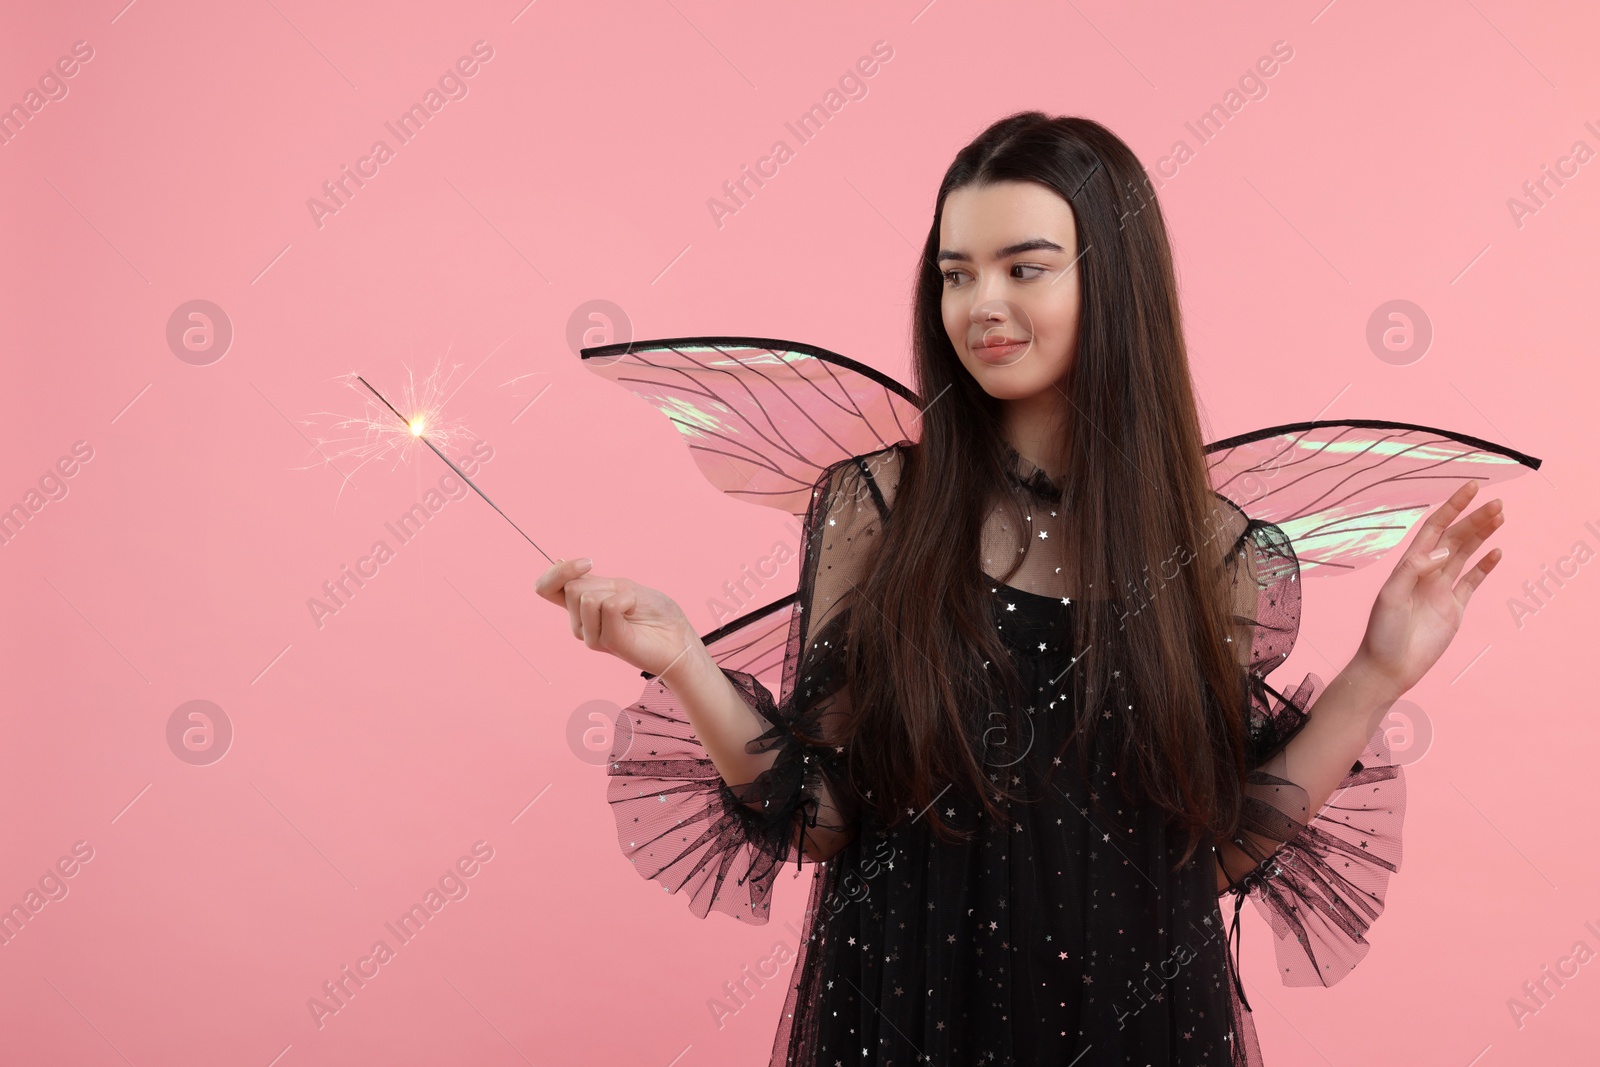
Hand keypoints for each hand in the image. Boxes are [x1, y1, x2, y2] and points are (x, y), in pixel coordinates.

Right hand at [535, 557, 703, 680]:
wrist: (678, 636)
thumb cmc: (653, 611)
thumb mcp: (619, 586)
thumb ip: (589, 581)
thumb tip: (557, 562)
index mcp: (579, 608)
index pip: (545, 588)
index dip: (557, 572)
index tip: (586, 564)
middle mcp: (579, 623)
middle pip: (572, 588)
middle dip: (602, 584)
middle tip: (626, 598)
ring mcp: (591, 636)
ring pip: (587, 597)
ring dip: (616, 593)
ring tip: (631, 609)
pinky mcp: (607, 642)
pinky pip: (608, 606)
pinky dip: (626, 601)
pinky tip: (634, 614)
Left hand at [1353, 480, 1506, 698]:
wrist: (1389, 668)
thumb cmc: (1382, 633)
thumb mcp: (1390, 597)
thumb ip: (1413, 570)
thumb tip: (1443, 549)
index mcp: (1410, 565)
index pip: (1434, 528)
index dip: (1452, 507)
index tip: (1471, 488)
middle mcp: (1427, 573)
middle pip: (1455, 538)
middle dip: (1475, 519)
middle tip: (1498, 503)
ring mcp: (1441, 590)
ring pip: (1466, 555)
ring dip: (1482, 535)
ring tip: (1500, 517)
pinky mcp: (1454, 608)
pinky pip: (1472, 582)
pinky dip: (1484, 566)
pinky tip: (1496, 551)